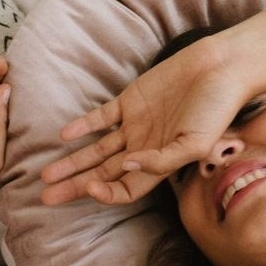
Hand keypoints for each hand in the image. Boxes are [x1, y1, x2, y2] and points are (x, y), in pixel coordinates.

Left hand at [37, 0, 265, 208]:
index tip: (89, 190)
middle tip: (46, 198)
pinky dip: (83, 126)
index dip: (107, 194)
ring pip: (96, 149)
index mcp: (160, 164)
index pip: (126, 190)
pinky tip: (64, 136)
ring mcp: (135, 125)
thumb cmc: (217, 108)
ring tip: (46, 175)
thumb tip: (128, 167)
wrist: (220, 67)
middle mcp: (144, 148)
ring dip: (72, 162)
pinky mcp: (130, 100)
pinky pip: (101, 117)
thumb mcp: (196, 142)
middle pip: (103, 174)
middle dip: (75, 187)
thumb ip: (162, 160)